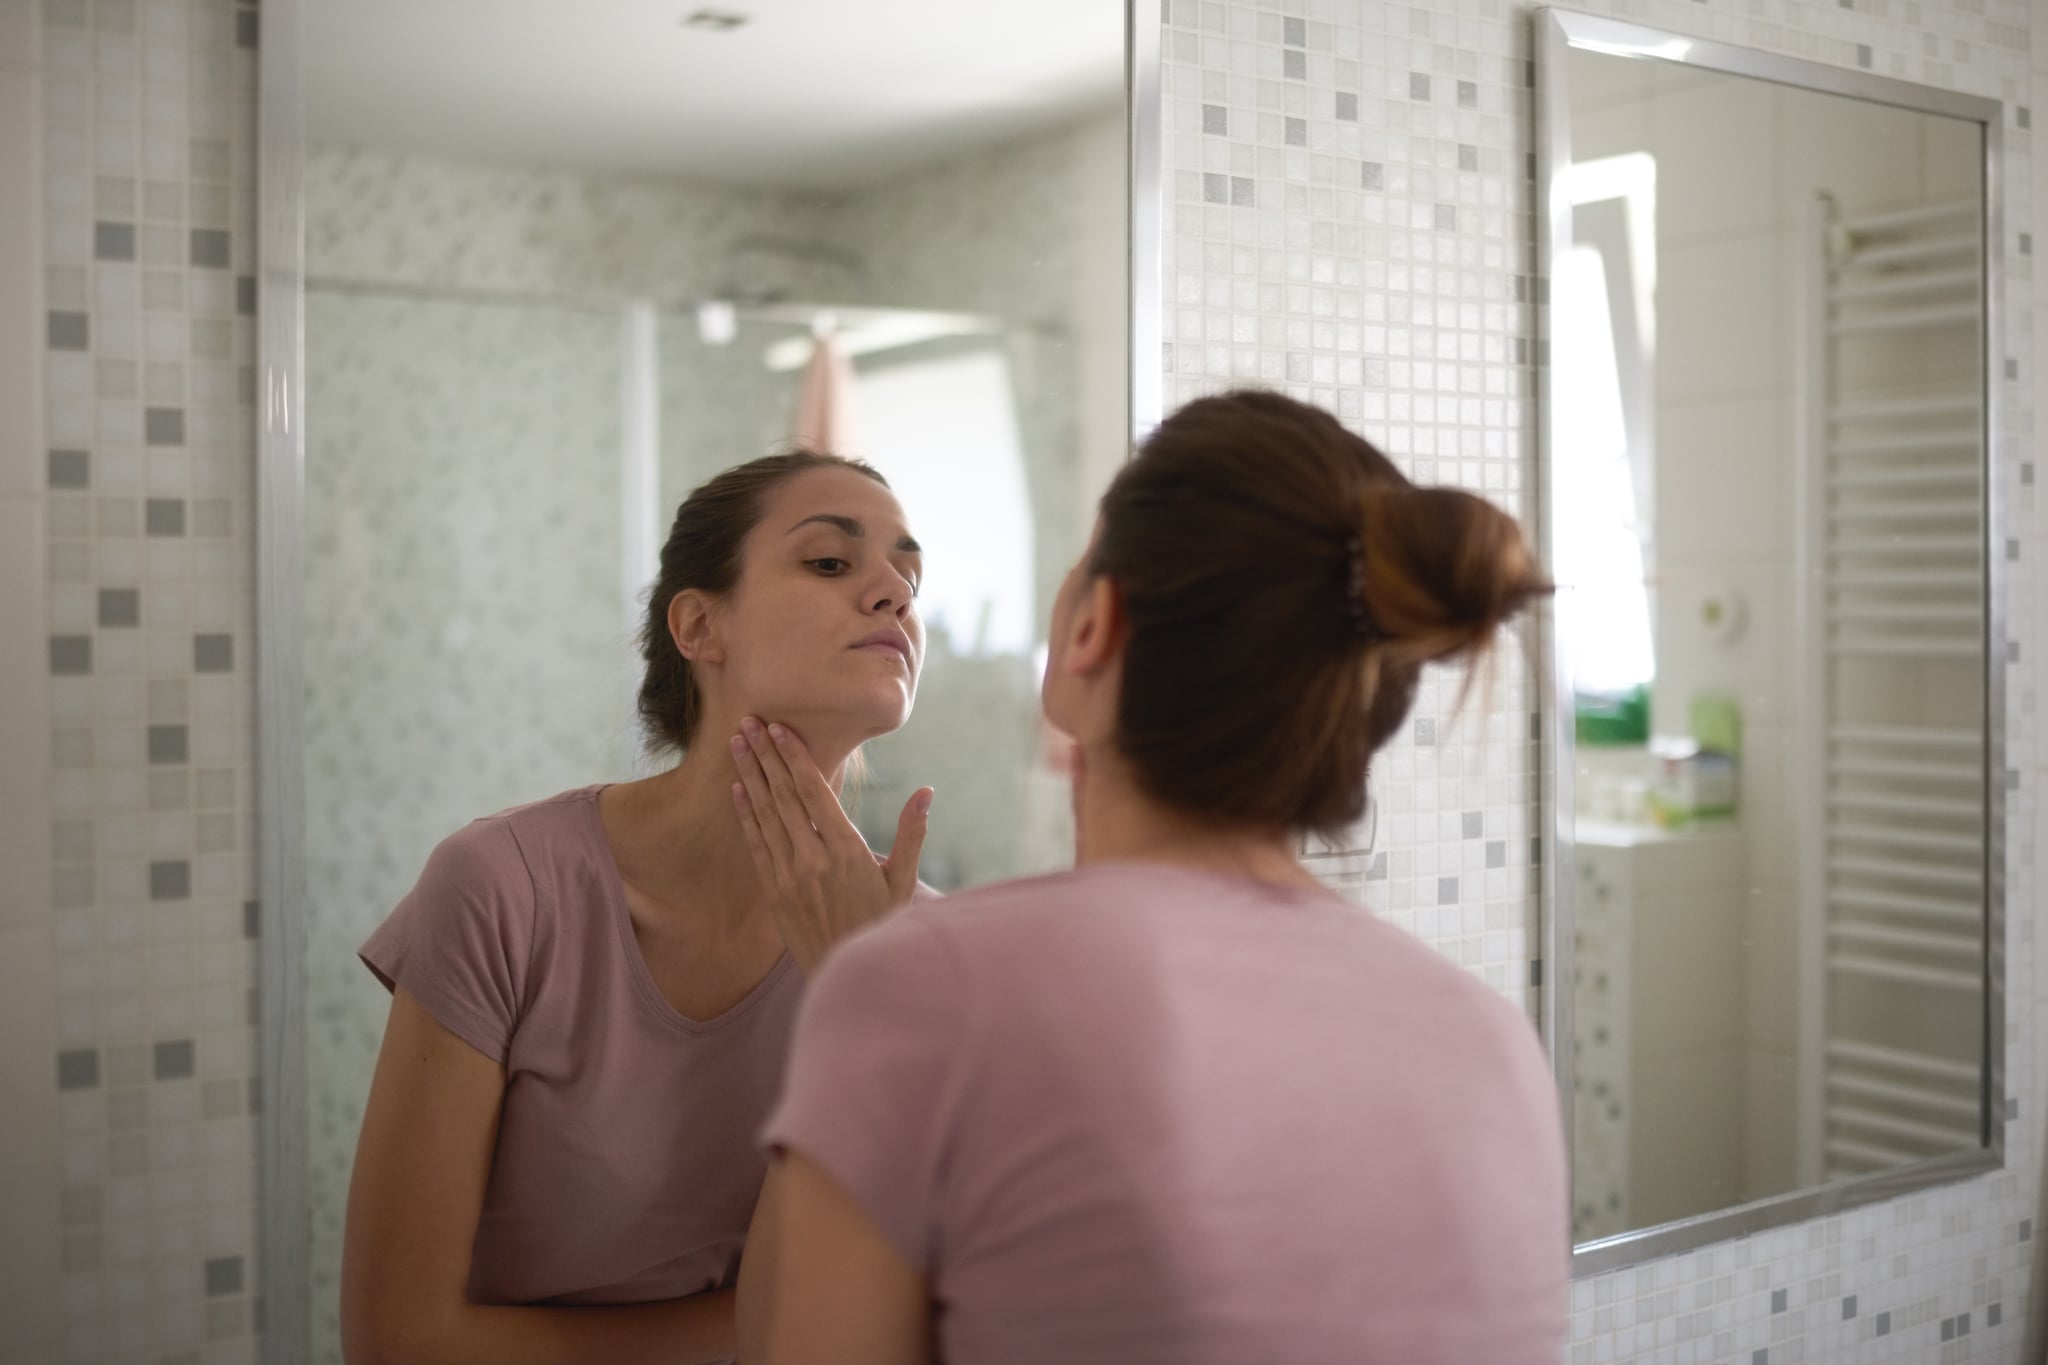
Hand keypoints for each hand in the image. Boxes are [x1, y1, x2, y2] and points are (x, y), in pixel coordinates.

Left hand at [728, 716, 932, 975]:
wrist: (850, 973)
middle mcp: (812, 859)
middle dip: (765, 756)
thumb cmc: (882, 924)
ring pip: (765, 815)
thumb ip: (911, 833)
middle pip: (783, 796)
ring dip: (749, 777)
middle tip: (748, 722)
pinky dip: (746, 815)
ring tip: (736, 745)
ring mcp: (789, 875)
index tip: (778, 729)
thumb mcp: (904, 881)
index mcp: (845, 850)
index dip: (794, 757)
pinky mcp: (774, 892)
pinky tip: (737, 790)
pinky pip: (756, 844)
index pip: (813, 792)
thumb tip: (926, 792)